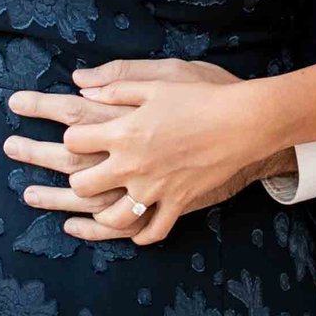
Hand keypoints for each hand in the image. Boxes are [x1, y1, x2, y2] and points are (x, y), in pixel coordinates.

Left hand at [3, 60, 283, 247]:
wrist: (245, 122)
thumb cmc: (202, 94)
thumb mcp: (158, 80)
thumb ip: (117, 82)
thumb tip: (81, 83)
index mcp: (123, 131)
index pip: (74, 140)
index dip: (69, 137)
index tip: (74, 135)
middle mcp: (132, 165)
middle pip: (82, 185)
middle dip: (72, 182)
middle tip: (75, 176)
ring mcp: (155, 189)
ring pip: (112, 216)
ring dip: (99, 215)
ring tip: (97, 209)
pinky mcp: (178, 203)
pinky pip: (154, 230)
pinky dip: (142, 235)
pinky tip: (135, 234)